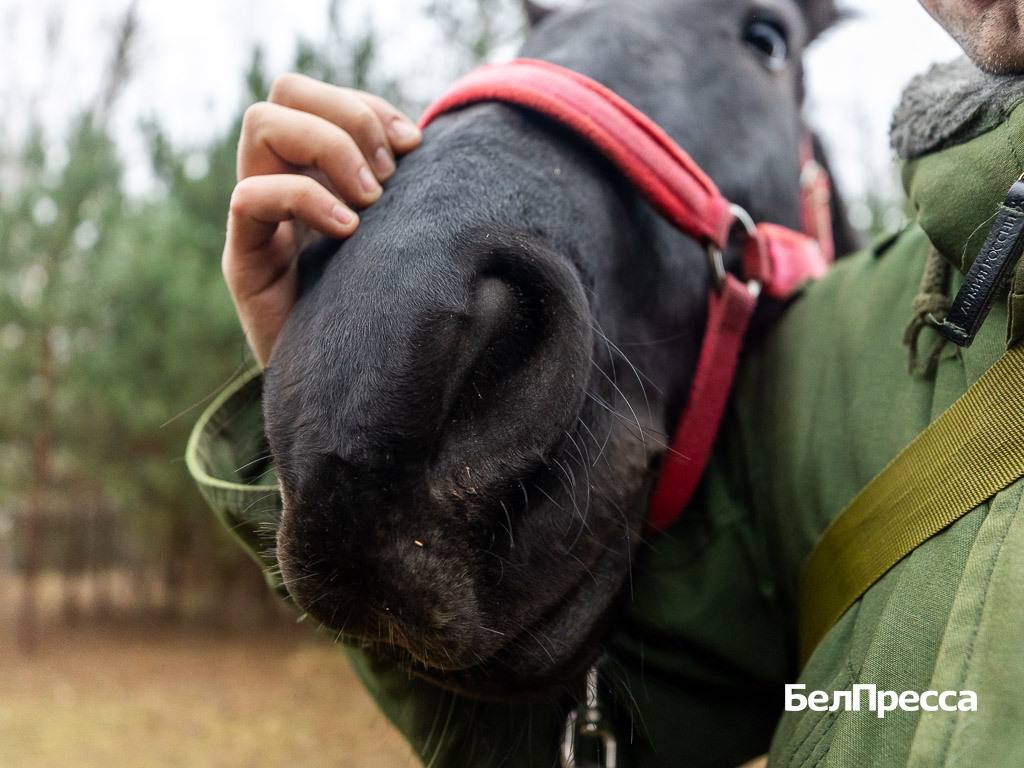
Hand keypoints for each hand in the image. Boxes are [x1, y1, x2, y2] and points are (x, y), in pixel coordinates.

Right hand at [223, 73, 421, 365]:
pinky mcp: (244, 261)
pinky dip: (305, 199)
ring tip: (369, 200)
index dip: (366, 104)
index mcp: (315, 172)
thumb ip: (406, 194)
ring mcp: (258, 220)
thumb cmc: (386, 315)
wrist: (349, 394)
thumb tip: (432, 144)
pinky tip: (349, 231)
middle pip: (285, 91)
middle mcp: (280, 184)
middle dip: (347, 115)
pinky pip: (249, 198)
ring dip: (328, 147)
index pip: (317, 94)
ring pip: (261, 124)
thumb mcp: (402, 241)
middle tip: (386, 174)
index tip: (413, 145)